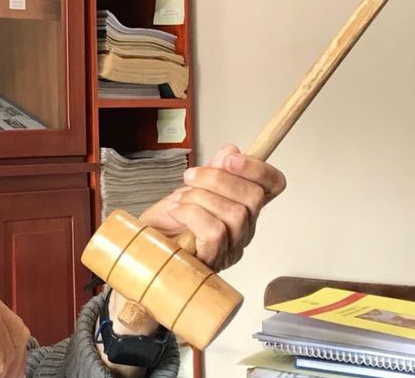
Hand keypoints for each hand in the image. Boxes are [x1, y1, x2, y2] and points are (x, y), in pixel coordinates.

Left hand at [139, 144, 286, 271]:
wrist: (141, 248)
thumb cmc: (165, 225)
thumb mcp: (187, 189)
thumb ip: (212, 172)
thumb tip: (231, 151)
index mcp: (243, 209)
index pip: (273, 186)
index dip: (258, 168)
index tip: (230, 158)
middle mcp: (243, 231)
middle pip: (254, 198)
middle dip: (218, 179)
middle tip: (190, 177)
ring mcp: (230, 250)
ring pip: (236, 214)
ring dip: (200, 198)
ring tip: (178, 200)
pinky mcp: (213, 263)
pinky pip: (215, 232)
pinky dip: (192, 215)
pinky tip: (176, 212)